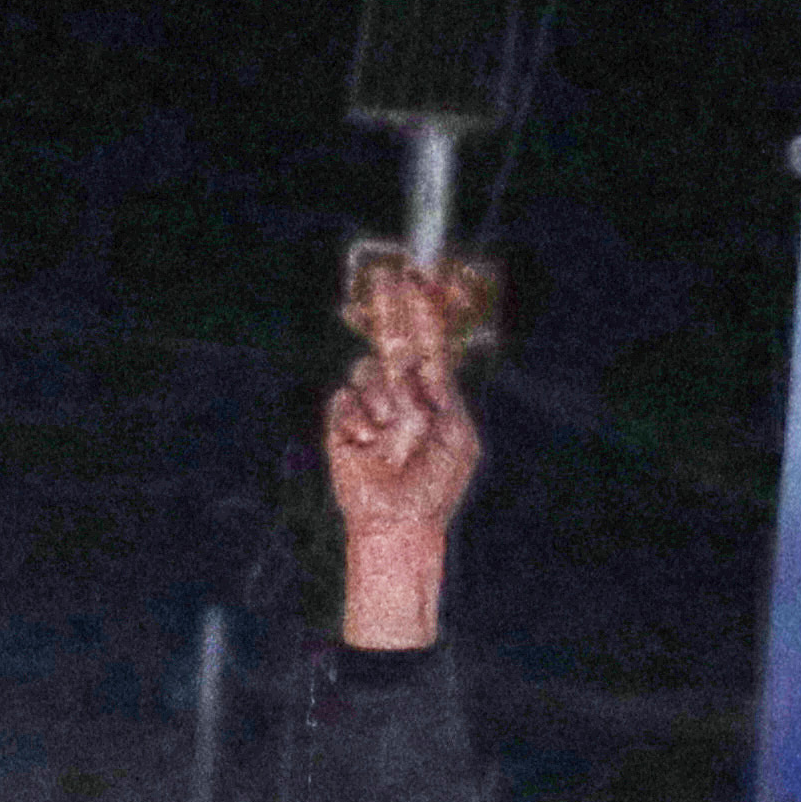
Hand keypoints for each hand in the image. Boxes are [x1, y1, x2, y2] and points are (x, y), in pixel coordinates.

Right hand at [328, 257, 484, 651]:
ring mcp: (370, 406)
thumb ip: (443, 393)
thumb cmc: (436, 486)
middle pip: (390, 342)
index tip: (417, 279)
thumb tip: (427, 358)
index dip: (421, 313)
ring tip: (392, 437)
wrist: (399, 522)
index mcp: (432, 395)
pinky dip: (358, 421)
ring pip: (366, 371)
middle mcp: (400, 393)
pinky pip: (345, 400)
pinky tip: (368, 446)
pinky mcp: (342, 422)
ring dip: (382, 400)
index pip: (426, 345)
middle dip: (390, 309)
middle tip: (388, 278)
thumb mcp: (458, 436)